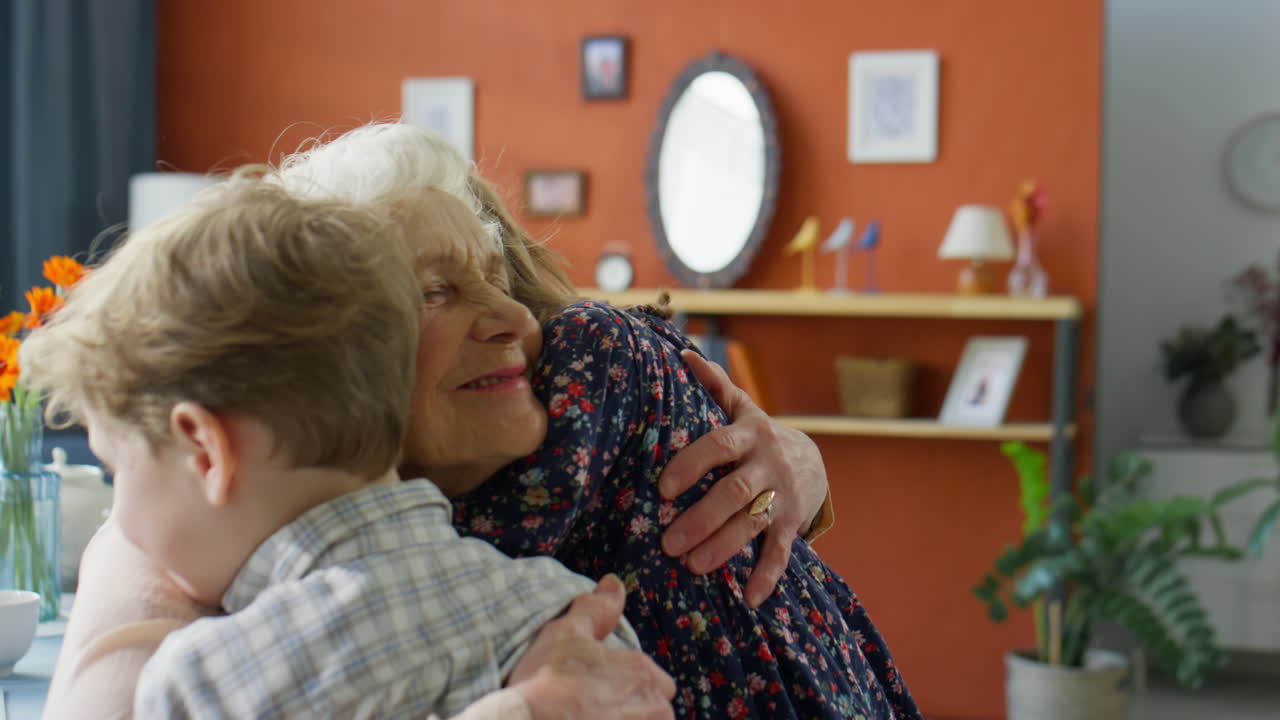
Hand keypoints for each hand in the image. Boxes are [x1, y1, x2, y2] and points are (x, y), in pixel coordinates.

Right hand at [509, 575, 674, 719]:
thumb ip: (597, 609)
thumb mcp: (568, 633)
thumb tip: (614, 584)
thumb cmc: (546, 680)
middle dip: (634, 713)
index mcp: (644, 673)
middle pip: (655, 713)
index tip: (603, 692)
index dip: (630, 687)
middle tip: (595, 711)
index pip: (656, 683)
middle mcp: (655, 709)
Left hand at [659, 350, 828, 607]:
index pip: (718, 446)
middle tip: (668, 543)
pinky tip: (750, 597)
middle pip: (734, 493)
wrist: (813, 459)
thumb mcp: (742, 408)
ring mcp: (783, 496)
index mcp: (749, 433)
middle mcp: (767, 464)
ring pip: (752, 524)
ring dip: (722, 548)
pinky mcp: (793, 522)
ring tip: (691, 566)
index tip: (663, 489)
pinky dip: (767, 575)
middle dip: (701, 519)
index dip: (691, 465)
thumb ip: (714, 385)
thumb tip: (682, 354)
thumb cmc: (759, 435)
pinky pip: (781, 552)